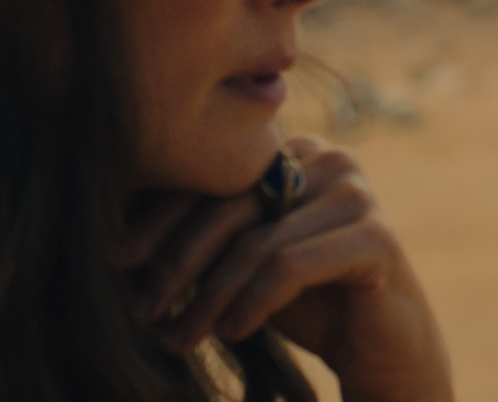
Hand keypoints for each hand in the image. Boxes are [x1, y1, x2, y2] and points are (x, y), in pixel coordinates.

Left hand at [124, 133, 454, 401]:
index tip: (117, 263)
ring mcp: (356, 193)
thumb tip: (114, 242)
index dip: (157, 218)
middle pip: (228, 203)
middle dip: (175, 262)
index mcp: (291, 151)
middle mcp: (327, 158)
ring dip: (207, 297)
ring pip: (255, 241)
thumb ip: (203, 237)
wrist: (383, 347)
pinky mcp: (377, 237)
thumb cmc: (307, 301)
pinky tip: (233, 333)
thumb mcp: (244, 262)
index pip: (211, 174)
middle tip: (143, 311)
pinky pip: (291, 266)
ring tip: (177, 339)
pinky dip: (252, 302)